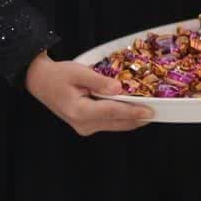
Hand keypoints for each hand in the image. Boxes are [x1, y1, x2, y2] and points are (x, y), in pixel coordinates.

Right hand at [25, 53, 153, 135]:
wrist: (41, 82)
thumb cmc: (59, 75)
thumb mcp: (78, 72)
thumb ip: (99, 81)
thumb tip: (120, 89)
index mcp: (79, 111)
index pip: (112, 112)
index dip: (133, 112)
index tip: (150, 112)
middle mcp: (82, 124)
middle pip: (117, 123)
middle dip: (137, 118)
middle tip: (158, 112)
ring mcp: (84, 127)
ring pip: (115, 125)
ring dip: (132, 119)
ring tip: (150, 111)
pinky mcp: (86, 125)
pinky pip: (109, 123)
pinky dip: (122, 118)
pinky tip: (135, 110)